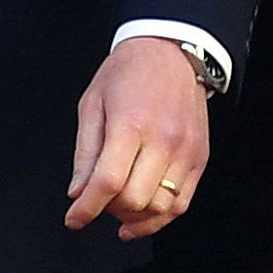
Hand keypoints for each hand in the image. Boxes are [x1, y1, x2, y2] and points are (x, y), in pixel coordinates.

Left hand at [65, 37, 212, 239]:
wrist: (170, 54)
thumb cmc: (125, 74)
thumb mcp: (91, 104)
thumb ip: (85, 152)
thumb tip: (78, 192)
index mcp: (129, 125)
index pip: (107, 181)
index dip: (87, 208)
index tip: (73, 219)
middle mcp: (162, 142)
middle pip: (134, 199)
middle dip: (108, 209)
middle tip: (94, 201)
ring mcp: (186, 153)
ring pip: (161, 207)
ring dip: (135, 216)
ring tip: (117, 207)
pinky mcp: (200, 160)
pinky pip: (182, 203)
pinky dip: (161, 217)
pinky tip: (142, 217)